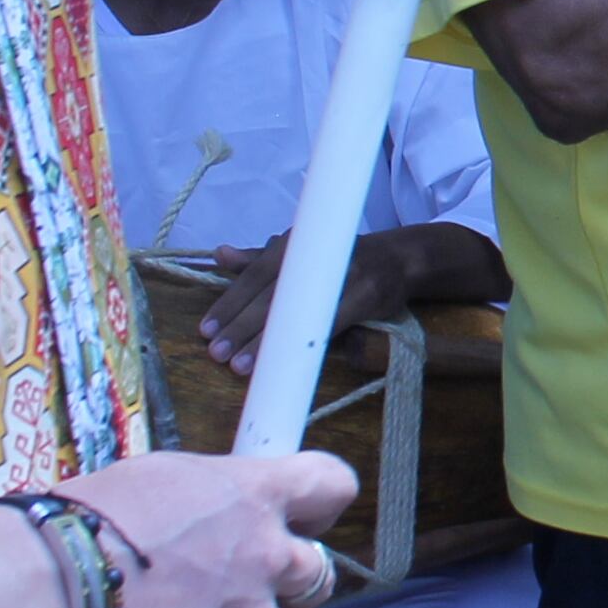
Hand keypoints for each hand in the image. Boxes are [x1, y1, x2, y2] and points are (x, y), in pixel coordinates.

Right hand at [45, 448, 357, 607]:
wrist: (43, 588)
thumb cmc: (84, 520)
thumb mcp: (158, 476)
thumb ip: (206, 492)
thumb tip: (210, 501)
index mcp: (252, 497)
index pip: (328, 484)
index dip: (319, 503)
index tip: (303, 517)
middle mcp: (264, 559)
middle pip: (316, 577)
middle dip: (290, 586)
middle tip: (250, 592)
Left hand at [196, 234, 405, 375]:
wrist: (401, 259)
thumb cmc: (341, 258)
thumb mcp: (302, 251)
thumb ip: (261, 258)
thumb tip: (220, 255)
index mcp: (298, 242)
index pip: (257, 274)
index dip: (230, 302)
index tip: (206, 330)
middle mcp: (319, 254)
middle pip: (273, 295)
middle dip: (242, 327)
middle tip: (216, 353)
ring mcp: (345, 276)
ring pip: (299, 313)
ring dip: (268, 342)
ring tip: (241, 365)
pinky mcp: (367, 299)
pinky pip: (330, 325)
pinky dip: (305, 344)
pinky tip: (287, 362)